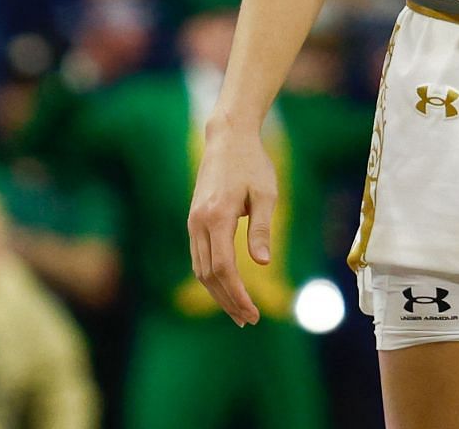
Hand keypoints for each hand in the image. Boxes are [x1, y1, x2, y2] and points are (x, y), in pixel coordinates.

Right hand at [187, 122, 278, 325]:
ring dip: (218, 293)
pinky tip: (226, 288)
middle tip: (248, 320)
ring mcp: (193, 222)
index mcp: (216, 216)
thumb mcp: (265, 194)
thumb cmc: (252, 163)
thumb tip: (263, 263)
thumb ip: (261, 229)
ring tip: (239, 312)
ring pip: (200, 269)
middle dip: (228, 300)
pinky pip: (199, 257)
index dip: (237, 294)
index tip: (253, 312)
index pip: (224, 268)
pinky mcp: (194, 220)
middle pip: (209, 275)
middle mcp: (199, 223)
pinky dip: (211, 277)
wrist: (227, 138)